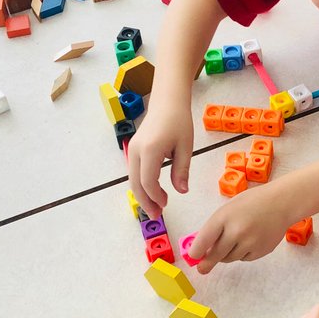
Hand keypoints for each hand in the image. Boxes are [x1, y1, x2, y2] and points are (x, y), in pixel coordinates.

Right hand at [127, 101, 193, 218]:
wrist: (167, 102)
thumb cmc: (179, 121)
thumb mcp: (186, 146)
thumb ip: (182, 170)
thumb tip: (181, 191)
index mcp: (150, 150)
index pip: (148, 181)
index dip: (155, 197)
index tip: (165, 204)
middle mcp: (136, 151)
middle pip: (135, 184)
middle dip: (145, 201)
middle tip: (156, 215)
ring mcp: (132, 150)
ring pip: (132, 179)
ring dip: (142, 195)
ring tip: (154, 207)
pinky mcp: (134, 149)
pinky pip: (134, 172)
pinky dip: (140, 185)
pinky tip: (151, 192)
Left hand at [187, 183, 296, 272]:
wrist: (281, 203)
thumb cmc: (252, 203)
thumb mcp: (229, 208)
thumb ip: (215, 227)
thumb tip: (202, 248)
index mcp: (224, 217)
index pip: (203, 241)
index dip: (195, 252)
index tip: (193, 257)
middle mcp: (236, 232)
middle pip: (215, 255)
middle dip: (207, 263)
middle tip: (202, 269)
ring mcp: (249, 243)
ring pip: (229, 258)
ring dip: (227, 254)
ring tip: (236, 239)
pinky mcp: (260, 251)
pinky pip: (244, 259)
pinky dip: (242, 253)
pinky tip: (249, 240)